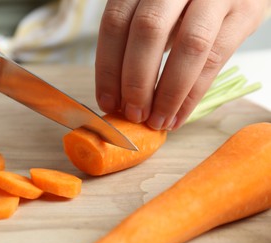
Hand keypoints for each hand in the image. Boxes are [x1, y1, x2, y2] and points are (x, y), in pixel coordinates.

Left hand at [95, 0, 267, 129]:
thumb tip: (120, 97)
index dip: (108, 67)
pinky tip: (177, 115)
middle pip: (147, 30)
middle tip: (132, 114)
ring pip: (187, 46)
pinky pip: (215, 59)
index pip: (116, 22)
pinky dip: (192, 95)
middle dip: (136, 81)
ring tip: (156, 121)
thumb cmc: (183, 7)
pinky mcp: (244, 12)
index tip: (107, 102)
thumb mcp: (154, 15)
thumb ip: (137, 43)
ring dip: (167, 93)